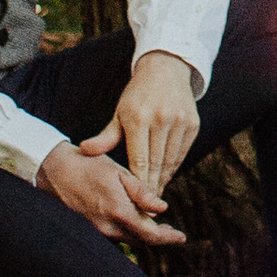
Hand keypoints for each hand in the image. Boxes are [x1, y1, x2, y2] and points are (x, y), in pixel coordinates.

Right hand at [38, 137, 184, 244]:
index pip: (150, 235)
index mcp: (118, 212)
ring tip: (156, 227)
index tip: (182, 237)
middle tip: (173, 232)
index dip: (168, 238)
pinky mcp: (88, 229)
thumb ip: (141, 192)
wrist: (52, 170)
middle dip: (158, 238)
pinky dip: (128, 232)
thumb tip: (163, 209)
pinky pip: (114, 236)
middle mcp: (107, 228)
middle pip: (140, 241)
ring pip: (127, 240)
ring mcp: (96, 231)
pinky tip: (132, 222)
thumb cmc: (88, 165)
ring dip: (143, 236)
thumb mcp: (118, 173)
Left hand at [87, 49, 201, 194]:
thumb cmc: (137, 95)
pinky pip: (182, 153)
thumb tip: (84, 150)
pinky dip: (173, 166)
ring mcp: (179, 121)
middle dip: (150, 187)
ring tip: (154, 195)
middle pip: (156, 164)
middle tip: (145, 207)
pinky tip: (165, 176)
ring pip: (171, 160)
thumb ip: (105, 136)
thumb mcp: (119, 112)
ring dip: (163, 179)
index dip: (137, 183)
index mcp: (138, 117)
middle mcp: (161, 119)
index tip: (133, 200)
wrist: (166, 69)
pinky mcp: (193, 123)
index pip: (139, 160)